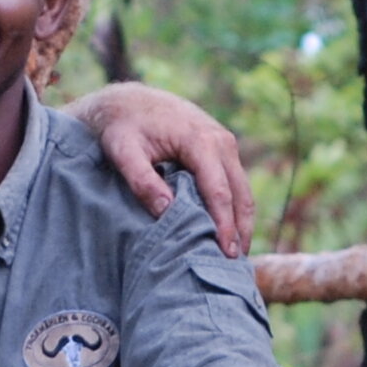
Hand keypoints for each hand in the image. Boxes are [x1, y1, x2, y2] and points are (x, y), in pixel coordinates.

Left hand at [71, 83, 251, 257]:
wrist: (130, 101)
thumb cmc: (123, 127)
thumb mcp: (123, 151)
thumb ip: (142, 180)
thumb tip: (166, 210)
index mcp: (199, 140)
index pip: (218, 190)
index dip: (223, 224)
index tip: (224, 253)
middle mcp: (220, 140)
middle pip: (239, 193)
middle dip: (240, 229)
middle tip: (236, 265)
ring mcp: (225, 144)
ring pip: (243, 189)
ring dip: (243, 222)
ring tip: (238, 255)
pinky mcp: (222, 149)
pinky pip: (236, 183)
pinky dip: (237, 208)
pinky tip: (231, 232)